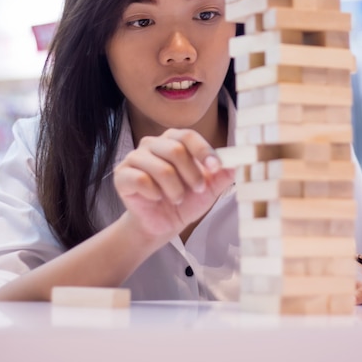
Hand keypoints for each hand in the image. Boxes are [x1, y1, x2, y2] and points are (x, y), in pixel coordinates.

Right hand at [114, 128, 234, 241]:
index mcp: (173, 140)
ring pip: (160, 167)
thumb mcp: (208, 189)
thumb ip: (222, 174)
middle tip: (198, 190)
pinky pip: (140, 180)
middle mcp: (152, 144)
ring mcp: (134, 157)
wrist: (161, 225)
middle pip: (175, 150)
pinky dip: (154, 193)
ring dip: (174, 189)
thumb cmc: (184, 201)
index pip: (188, 136)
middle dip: (191, 174)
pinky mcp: (122, 175)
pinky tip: (156, 199)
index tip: (216, 167)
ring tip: (177, 199)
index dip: (204, 151)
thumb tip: (239, 161)